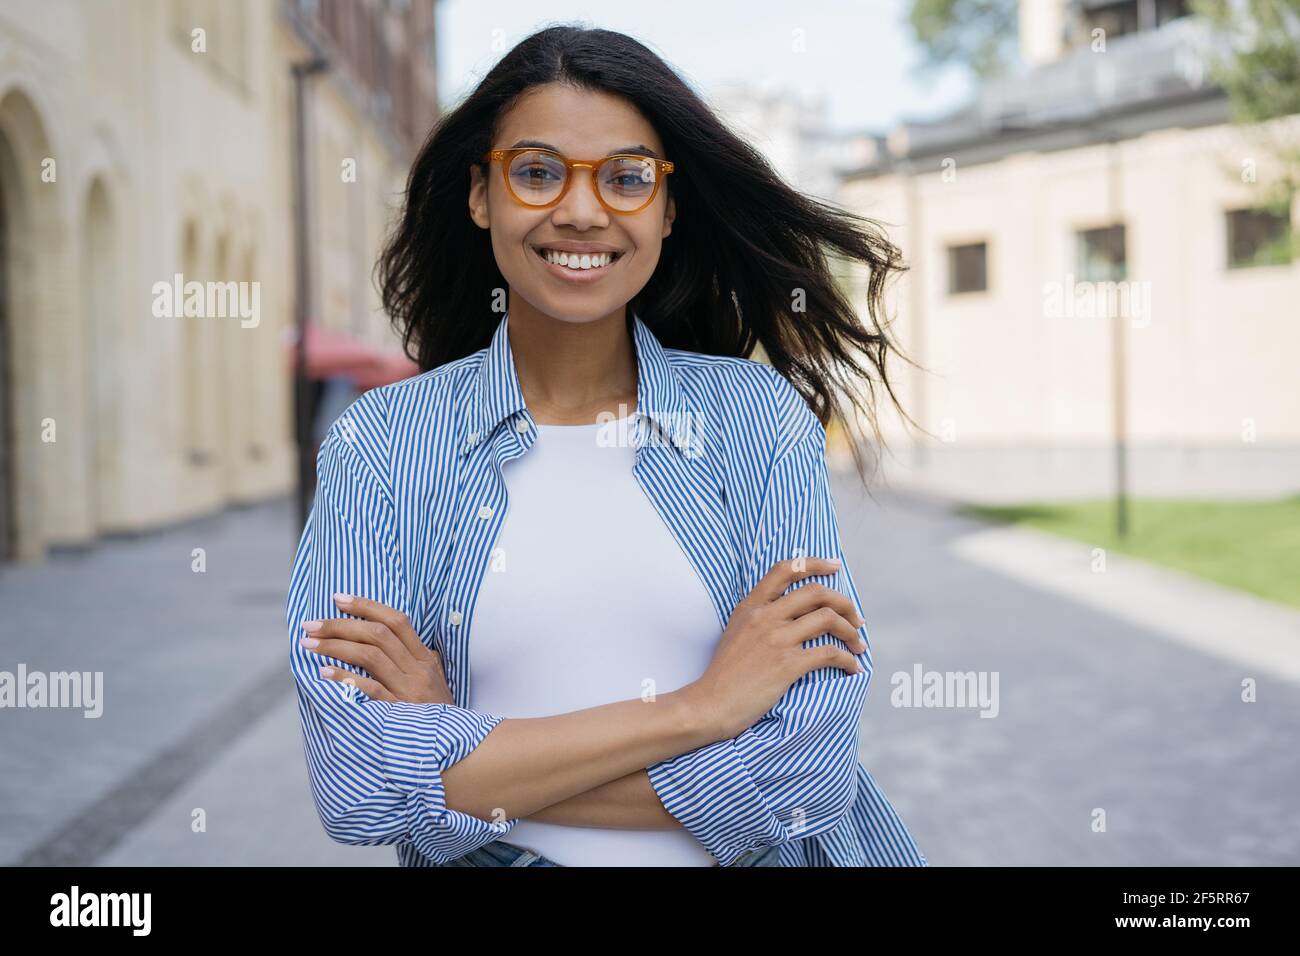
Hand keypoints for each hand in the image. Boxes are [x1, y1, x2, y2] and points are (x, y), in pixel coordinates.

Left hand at [300, 594, 453, 703]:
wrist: (452, 747)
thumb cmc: (436, 715)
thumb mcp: (434, 682)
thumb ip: (415, 661)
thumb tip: (387, 641)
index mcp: (425, 659)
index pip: (397, 621)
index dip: (366, 606)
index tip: (338, 599)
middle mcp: (418, 670)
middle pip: (378, 634)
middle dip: (340, 625)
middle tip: (311, 625)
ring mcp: (409, 690)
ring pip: (371, 656)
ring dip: (335, 646)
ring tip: (309, 644)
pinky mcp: (399, 712)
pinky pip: (370, 690)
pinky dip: (346, 679)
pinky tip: (324, 673)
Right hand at [683, 557, 866, 740]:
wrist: (709, 704)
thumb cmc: (724, 675)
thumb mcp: (735, 633)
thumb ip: (758, 618)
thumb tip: (790, 615)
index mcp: (751, 606)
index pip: (785, 570)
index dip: (814, 564)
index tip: (834, 567)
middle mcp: (764, 616)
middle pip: (816, 593)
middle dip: (845, 603)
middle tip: (857, 618)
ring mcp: (776, 639)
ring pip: (828, 619)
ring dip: (851, 632)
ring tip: (858, 645)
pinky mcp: (786, 664)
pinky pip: (829, 653)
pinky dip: (848, 660)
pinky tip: (852, 668)